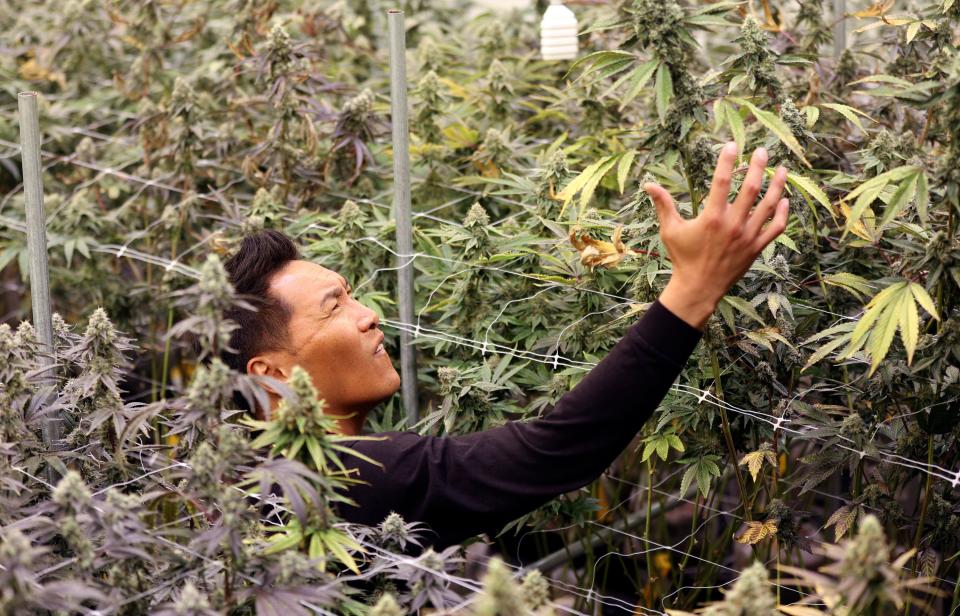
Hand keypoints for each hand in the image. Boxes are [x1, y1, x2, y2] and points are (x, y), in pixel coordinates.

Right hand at [645, 143, 789, 330]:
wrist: (699, 288)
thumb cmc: (683, 258)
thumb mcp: (670, 230)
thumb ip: (663, 205)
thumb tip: (648, 184)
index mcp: (712, 218)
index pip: (722, 181)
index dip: (727, 160)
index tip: (732, 145)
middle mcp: (733, 225)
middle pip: (751, 189)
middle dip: (758, 166)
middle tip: (762, 151)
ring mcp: (747, 237)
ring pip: (769, 205)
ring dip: (777, 185)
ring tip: (781, 169)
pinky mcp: (756, 248)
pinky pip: (775, 228)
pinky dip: (782, 213)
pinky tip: (784, 200)